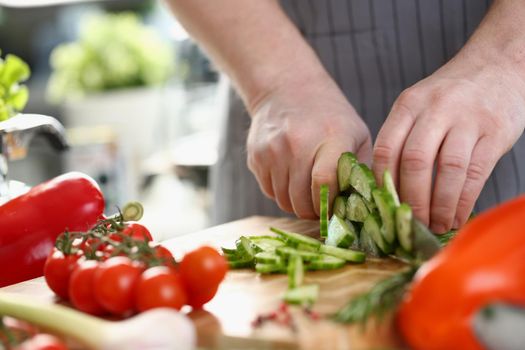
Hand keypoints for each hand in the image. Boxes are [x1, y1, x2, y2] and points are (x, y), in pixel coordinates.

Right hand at [247, 76, 371, 218]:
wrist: (286, 88)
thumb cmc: (329, 116)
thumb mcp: (356, 134)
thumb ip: (361, 170)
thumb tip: (362, 207)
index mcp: (331, 138)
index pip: (325, 183)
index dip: (330, 206)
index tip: (336, 211)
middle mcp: (297, 144)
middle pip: (302, 201)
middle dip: (315, 212)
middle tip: (323, 206)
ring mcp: (272, 151)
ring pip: (284, 202)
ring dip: (298, 204)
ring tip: (308, 191)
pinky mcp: (256, 157)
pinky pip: (269, 192)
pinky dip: (281, 193)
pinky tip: (291, 177)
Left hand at [373, 54, 524, 232]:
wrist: (498, 64)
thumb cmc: (452, 94)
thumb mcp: (419, 103)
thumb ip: (404, 136)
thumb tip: (389, 187)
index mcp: (408, 104)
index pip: (386, 148)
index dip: (383, 183)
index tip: (385, 206)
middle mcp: (435, 109)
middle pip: (414, 162)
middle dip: (411, 200)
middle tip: (411, 224)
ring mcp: (467, 119)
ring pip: (447, 170)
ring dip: (439, 206)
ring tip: (436, 227)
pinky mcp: (494, 133)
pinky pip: (475, 174)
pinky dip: (463, 201)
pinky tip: (457, 217)